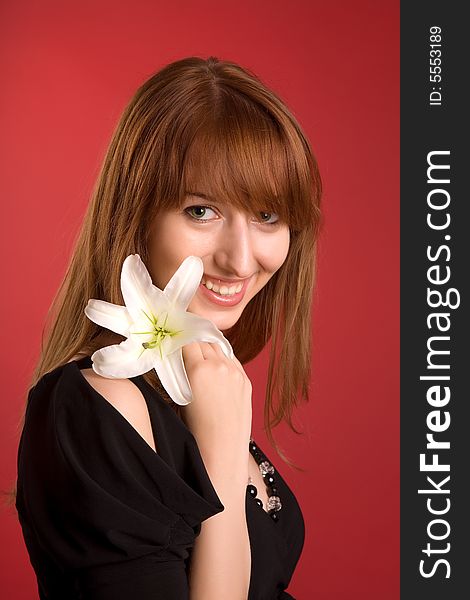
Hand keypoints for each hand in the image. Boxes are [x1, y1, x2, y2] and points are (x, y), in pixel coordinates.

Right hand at [181, 341, 251, 467]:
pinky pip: (233, 360)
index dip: (181, 341)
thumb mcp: (181, 396)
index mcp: (199, 369)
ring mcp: (235, 372)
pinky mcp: (246, 380)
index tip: (177, 342)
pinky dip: (224, 359)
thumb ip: (182, 372)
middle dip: (195, 343)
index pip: (188, 342)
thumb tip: (180, 357)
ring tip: (202, 356)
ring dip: (210, 349)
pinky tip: (217, 366)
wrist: (223, 448)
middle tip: (187, 348)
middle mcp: (219, 366)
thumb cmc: (196, 428)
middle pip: (204, 341)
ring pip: (220, 348)